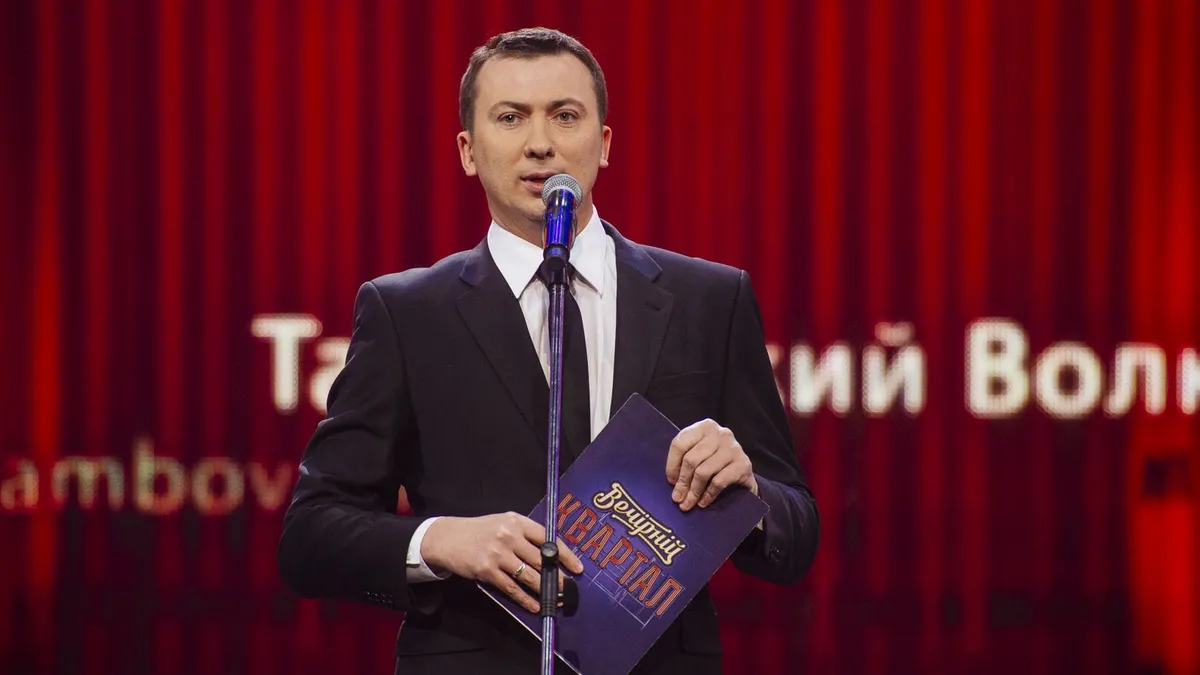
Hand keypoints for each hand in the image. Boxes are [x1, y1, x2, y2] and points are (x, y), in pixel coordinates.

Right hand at [420, 513, 584, 612]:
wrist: (448, 538)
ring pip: (528, 576)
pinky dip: (525, 599)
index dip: (565, 554)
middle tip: (568, 587)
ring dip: (544, 590)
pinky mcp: (487, 570)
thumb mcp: (503, 523)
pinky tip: (534, 605)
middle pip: (541, 560)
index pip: (548, 538)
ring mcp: (498, 553)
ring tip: (555, 598)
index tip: (577, 567)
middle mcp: (509, 535)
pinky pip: (511, 588)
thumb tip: (552, 552)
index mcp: (517, 521)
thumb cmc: (480, 531)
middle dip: (557, 576)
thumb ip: (525, 534)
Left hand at [666, 419, 757, 510]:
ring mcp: (733, 448)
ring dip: (693, 491)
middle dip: (682, 482)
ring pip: (703, 472)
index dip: (672, 466)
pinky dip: (708, 495)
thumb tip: (674, 485)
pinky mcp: (743, 464)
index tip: (670, 482)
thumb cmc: (714, 459)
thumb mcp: (699, 452)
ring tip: (688, 503)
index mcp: (704, 427)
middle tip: (678, 497)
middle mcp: (720, 434)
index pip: (680, 444)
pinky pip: (719, 482)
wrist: (743, 469)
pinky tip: (703, 502)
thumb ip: (685, 460)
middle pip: (691, 460)